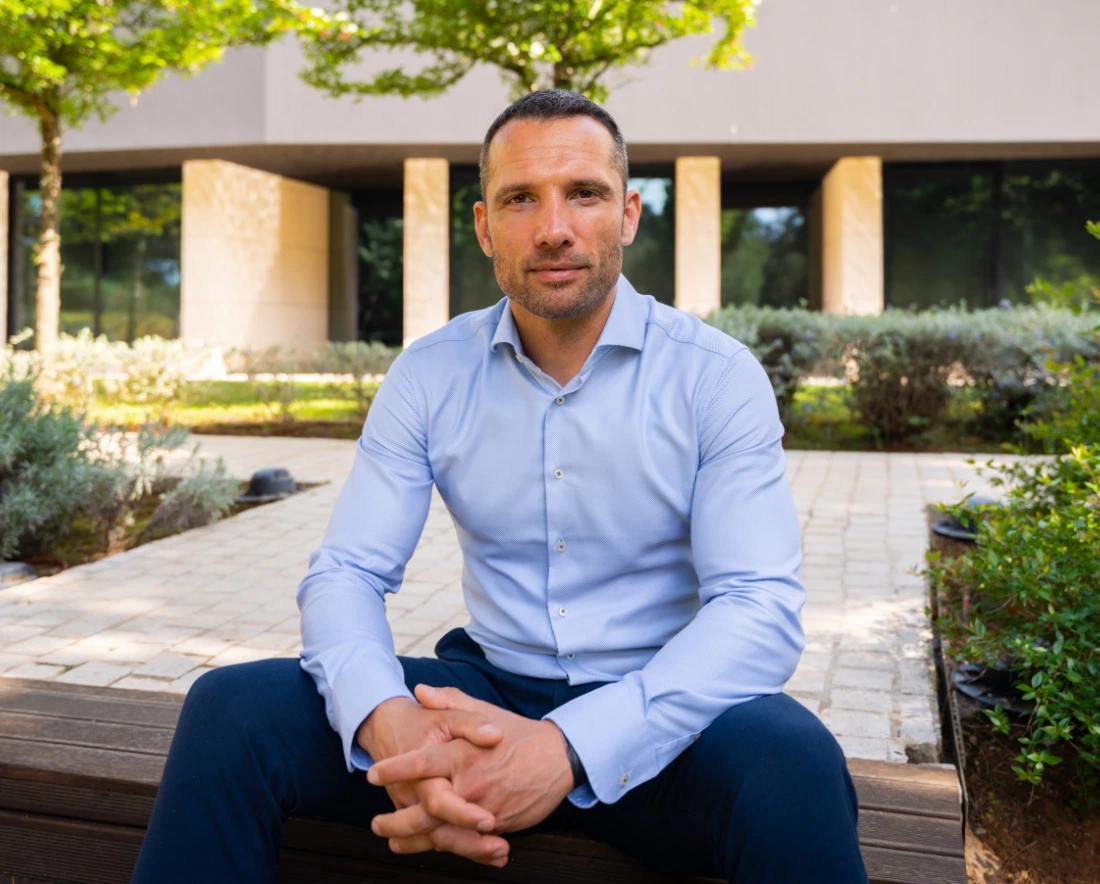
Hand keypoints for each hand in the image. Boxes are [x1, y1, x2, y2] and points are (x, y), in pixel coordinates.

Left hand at [367, 685, 574, 859]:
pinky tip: (428, 848)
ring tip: (394, 842)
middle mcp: (471, 784)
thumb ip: (449, 701)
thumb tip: (420, 691)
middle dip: (397, 821)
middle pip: (425, 809)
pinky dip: (446, 847)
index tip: (372, 773)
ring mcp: (484, 808)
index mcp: (463, 754)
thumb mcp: (484, 711)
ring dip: (415, 841)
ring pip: (443, 832)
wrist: (558, 757)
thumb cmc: (518, 733)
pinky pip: (467, 841)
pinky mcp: (498, 826)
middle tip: (376, 823)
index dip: (395, 769)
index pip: (422, 764)